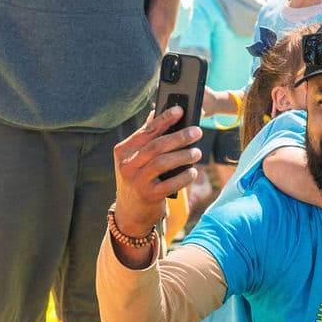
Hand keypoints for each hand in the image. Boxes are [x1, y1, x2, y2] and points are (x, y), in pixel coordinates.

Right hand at [112, 106, 202, 241]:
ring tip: (197, 152)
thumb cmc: (138, 178)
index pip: (146, 130)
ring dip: (184, 156)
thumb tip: (157, 112)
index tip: (180, 109)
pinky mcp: (148, 196)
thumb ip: (146, 138)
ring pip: (163, 163)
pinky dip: (184, 177)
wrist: (130, 212)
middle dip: (179, 137)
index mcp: (123, 150)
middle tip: (197, 131)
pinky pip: (170, 184)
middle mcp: (127, 165)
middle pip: (156, 146)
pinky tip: (193, 172)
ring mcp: (137, 181)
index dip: (164, 119)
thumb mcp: (136, 158)